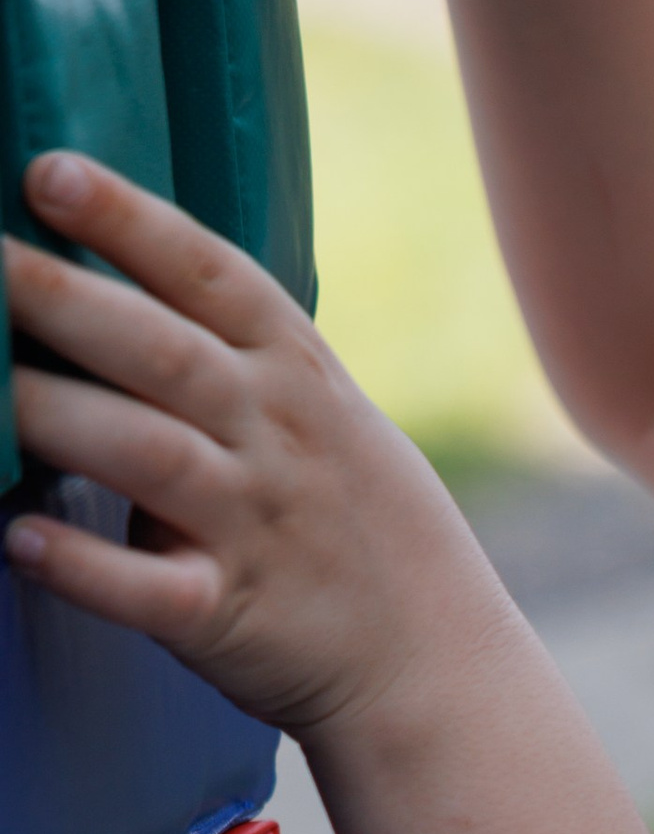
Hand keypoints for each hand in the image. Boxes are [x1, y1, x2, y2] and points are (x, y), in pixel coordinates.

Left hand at [3, 157, 511, 741]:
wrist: (432, 661)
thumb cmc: (354, 523)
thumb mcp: (324, 414)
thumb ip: (230, 355)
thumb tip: (95, 288)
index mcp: (299, 375)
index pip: (211, 276)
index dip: (130, 220)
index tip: (50, 171)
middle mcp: (277, 439)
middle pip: (161, 352)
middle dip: (60, 297)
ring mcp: (256, 527)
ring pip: (147, 455)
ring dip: (55, 417)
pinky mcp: (230, 613)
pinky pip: (150, 588)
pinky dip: (85, 565)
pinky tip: (21, 540)